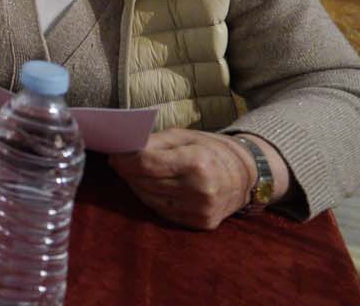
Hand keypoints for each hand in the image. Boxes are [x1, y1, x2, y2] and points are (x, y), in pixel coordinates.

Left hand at [109, 129, 263, 229]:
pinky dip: (152, 198)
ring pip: (150, 199)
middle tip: (118, 161)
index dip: (125, 159)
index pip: (147, 164)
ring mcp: (200, 210)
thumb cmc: (210, 149)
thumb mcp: (184, 136)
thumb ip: (153, 142)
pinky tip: (148, 187)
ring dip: (136, 185)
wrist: (247, 175)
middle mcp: (199, 190)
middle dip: (127, 171)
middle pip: (146, 182)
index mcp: (197, 163)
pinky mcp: (200, 223)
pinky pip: (163, 211)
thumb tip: (122, 149)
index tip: (113, 153)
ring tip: (132, 172)